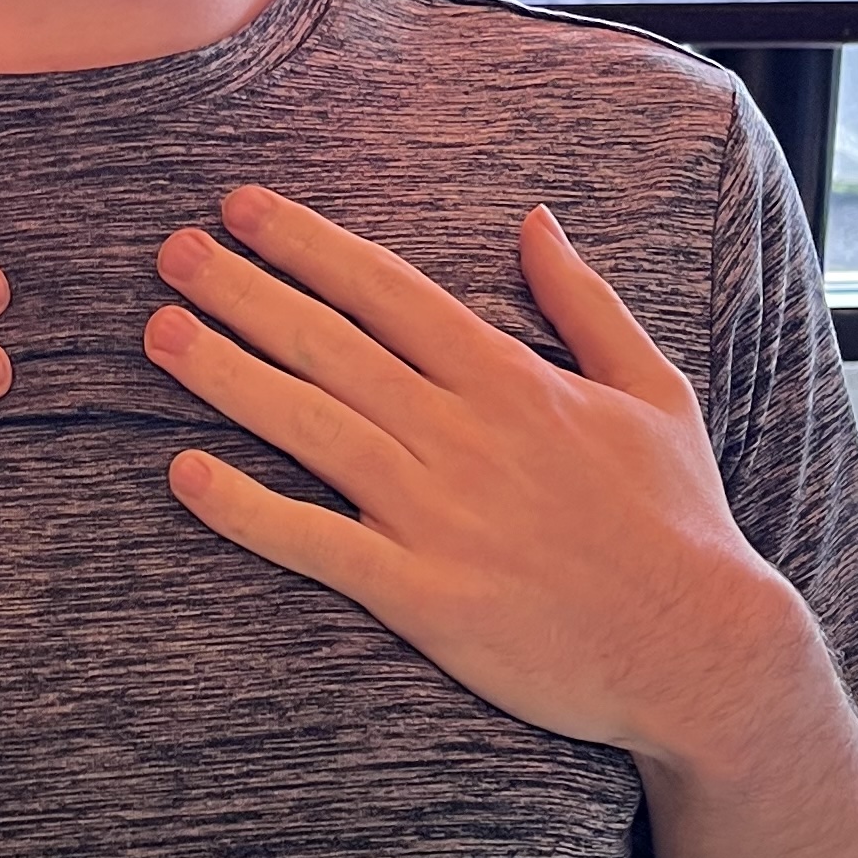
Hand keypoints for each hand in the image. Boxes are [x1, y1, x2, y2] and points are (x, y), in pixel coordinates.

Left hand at [145, 186, 790, 773]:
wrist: (699, 649)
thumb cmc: (677, 522)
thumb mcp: (654, 389)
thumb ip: (585, 303)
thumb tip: (537, 222)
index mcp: (513, 378)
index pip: (387, 290)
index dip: (307, 244)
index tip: (241, 207)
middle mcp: (464, 433)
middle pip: (331, 343)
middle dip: (244, 290)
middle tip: (170, 250)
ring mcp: (438, 515)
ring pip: (310, 425)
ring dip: (226, 375)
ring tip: (158, 333)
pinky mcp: (423, 596)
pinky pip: (317, 543)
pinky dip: (247, 511)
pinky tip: (185, 476)